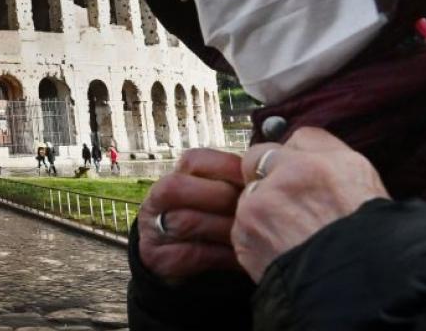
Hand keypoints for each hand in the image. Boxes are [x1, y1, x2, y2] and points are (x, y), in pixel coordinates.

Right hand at [139, 148, 245, 283]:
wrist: (177, 264)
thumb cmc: (212, 225)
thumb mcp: (219, 200)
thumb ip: (236, 184)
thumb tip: (272, 170)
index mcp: (177, 176)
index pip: (194, 160)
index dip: (226, 167)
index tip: (256, 178)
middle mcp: (158, 199)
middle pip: (182, 187)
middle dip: (224, 198)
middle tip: (256, 209)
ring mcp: (153, 228)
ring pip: (186, 220)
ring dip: (225, 229)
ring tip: (253, 234)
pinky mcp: (158, 258)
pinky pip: (190, 254)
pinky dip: (220, 256)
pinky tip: (242, 258)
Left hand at [233, 127, 388, 281]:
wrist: (358, 291)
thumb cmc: (370, 240)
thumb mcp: (364, 181)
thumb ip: (329, 152)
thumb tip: (302, 143)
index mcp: (318, 164)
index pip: (296, 138)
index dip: (297, 157)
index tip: (300, 171)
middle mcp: (284, 180)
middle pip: (260, 160)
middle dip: (269, 175)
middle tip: (291, 201)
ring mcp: (258, 209)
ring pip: (249, 195)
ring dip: (262, 208)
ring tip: (292, 232)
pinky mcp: (244, 237)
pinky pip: (242, 226)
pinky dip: (256, 235)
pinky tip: (281, 248)